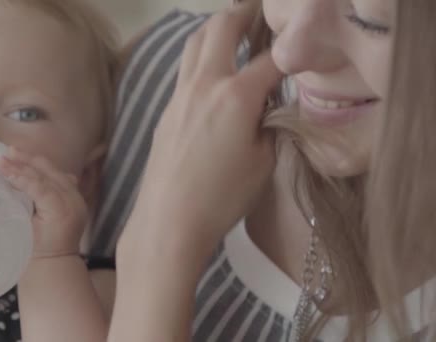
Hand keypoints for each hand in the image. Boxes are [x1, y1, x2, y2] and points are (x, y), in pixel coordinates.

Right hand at [0, 148, 87, 258]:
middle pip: (48, 173)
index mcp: (60, 211)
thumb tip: (7, 181)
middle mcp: (73, 201)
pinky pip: (61, 177)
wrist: (56, 263)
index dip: (19, 174)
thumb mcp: (23, 229)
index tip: (0, 164)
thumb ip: (20, 205)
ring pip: (55, 172)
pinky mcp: (76, 197)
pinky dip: (46, 169)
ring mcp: (77, 198)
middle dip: (26, 161)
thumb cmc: (34, 251)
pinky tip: (33, 162)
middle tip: (7, 152)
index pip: (39, 185)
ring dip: (34, 162)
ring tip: (15, 153)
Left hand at [120, 6, 283, 263]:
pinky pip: (184, 69)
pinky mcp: (166, 110)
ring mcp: (179, 95)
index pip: (273, 58)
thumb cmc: (221, 198)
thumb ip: (271, 125)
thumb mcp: (264, 163)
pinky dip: (201, 56)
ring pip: (194, 43)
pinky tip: (212, 72)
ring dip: (215, 28)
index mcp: (235, 96)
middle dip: (244, 13)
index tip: (306, 47)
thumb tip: (269, 107)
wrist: (168, 220)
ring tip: (233, 29)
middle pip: (221, 27)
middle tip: (260, 12)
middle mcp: (204, 84)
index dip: (295, 49)